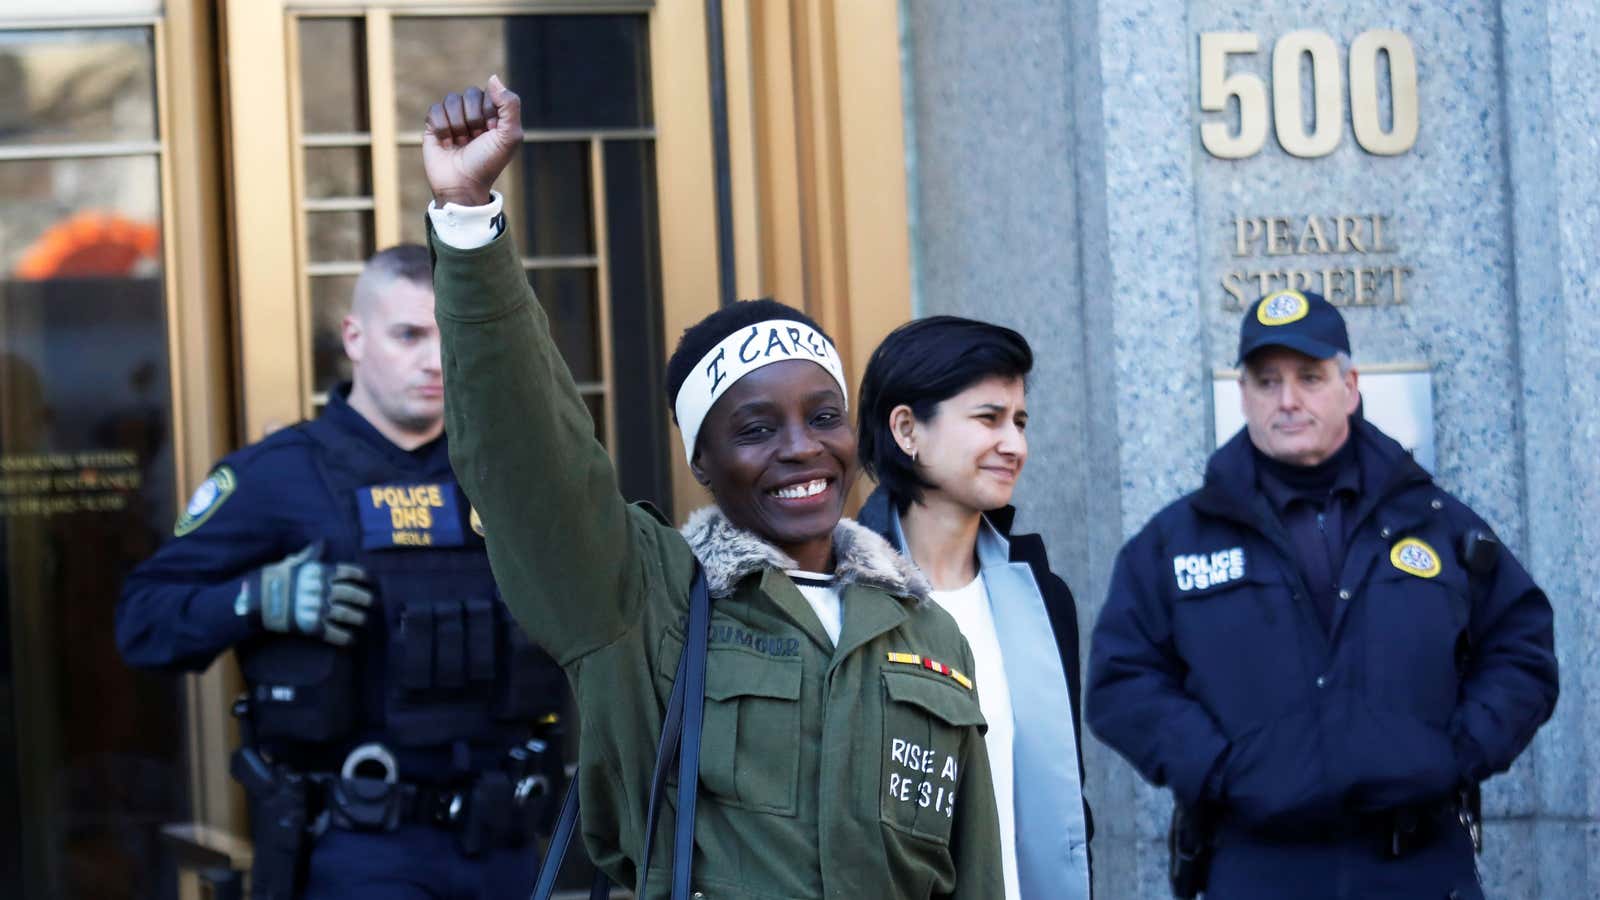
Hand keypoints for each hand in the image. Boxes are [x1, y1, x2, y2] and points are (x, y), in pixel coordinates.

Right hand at [239, 542, 374, 645]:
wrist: (258, 600)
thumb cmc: (277, 578)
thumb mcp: (294, 562)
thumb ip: (311, 554)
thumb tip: (321, 542)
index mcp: (321, 572)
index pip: (350, 573)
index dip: (364, 577)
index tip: (371, 582)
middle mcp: (322, 590)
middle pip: (353, 594)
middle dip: (366, 599)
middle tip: (374, 603)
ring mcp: (317, 608)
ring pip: (347, 614)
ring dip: (359, 618)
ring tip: (365, 621)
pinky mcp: (311, 626)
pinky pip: (334, 633)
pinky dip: (345, 638)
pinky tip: (352, 640)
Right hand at [422, 75, 522, 207]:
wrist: (463, 185)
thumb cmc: (488, 163)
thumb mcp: (510, 136)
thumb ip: (510, 105)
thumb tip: (493, 77)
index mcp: (493, 114)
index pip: (489, 93)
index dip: (489, 113)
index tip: (491, 133)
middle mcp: (473, 113)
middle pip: (470, 94)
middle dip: (473, 119)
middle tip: (475, 140)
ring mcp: (453, 118)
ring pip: (451, 100)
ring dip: (458, 125)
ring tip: (461, 143)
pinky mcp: (433, 124)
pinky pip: (435, 109)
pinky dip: (442, 128)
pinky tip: (447, 143)